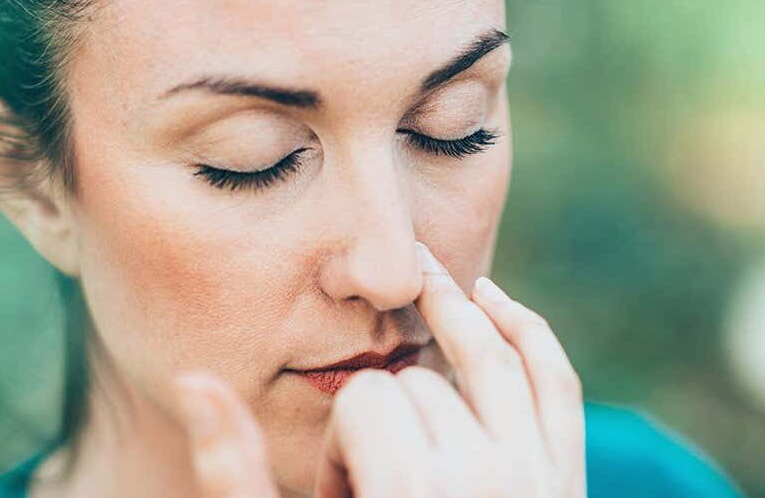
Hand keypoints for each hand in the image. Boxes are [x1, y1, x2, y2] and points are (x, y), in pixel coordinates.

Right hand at [173, 241, 585, 496]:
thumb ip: (233, 473)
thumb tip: (196, 381)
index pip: (364, 403)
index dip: (340, 444)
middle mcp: (486, 484)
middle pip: (419, 385)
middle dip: (386, 419)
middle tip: (374, 486)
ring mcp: (539, 480)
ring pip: (492, 358)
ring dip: (455, 317)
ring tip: (423, 287)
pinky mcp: (568, 482)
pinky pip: (557, 384)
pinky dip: (529, 331)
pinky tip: (490, 298)